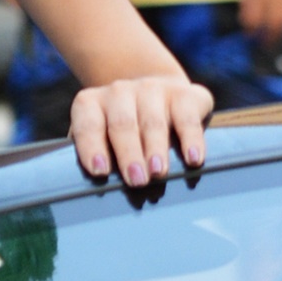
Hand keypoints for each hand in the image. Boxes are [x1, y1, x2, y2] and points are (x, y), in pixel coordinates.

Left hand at [70, 74, 211, 184]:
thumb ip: (95, 157)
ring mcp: (151, 89)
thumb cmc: (123, 130)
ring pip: (152, 121)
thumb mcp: (103, 138)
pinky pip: (187, 116)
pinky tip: (194, 158)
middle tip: (136, 180)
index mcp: (92, 103)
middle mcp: (119, 92)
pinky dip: (191, 138)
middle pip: (122, 123)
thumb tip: (87, 191)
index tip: (99, 170)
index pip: (88, 124)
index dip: (92, 146)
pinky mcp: (182, 94)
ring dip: (155, 148)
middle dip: (128, 153)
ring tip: (158, 172)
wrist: (156, 90)